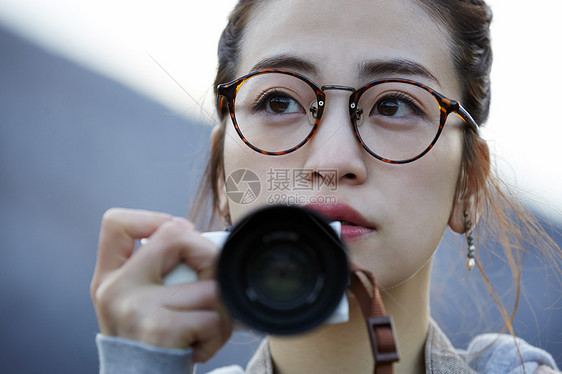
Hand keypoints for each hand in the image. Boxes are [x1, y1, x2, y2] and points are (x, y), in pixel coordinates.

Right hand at [90, 208, 232, 362]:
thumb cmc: (148, 342)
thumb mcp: (132, 303)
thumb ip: (150, 268)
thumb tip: (190, 232)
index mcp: (109, 278)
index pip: (116, 223)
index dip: (152, 218)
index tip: (178, 233)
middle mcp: (116, 289)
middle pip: (175, 236)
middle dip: (209, 257)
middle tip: (212, 282)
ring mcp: (137, 309)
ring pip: (210, 285)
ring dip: (222, 308)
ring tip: (207, 324)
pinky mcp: (161, 331)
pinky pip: (214, 317)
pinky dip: (219, 333)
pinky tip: (201, 345)